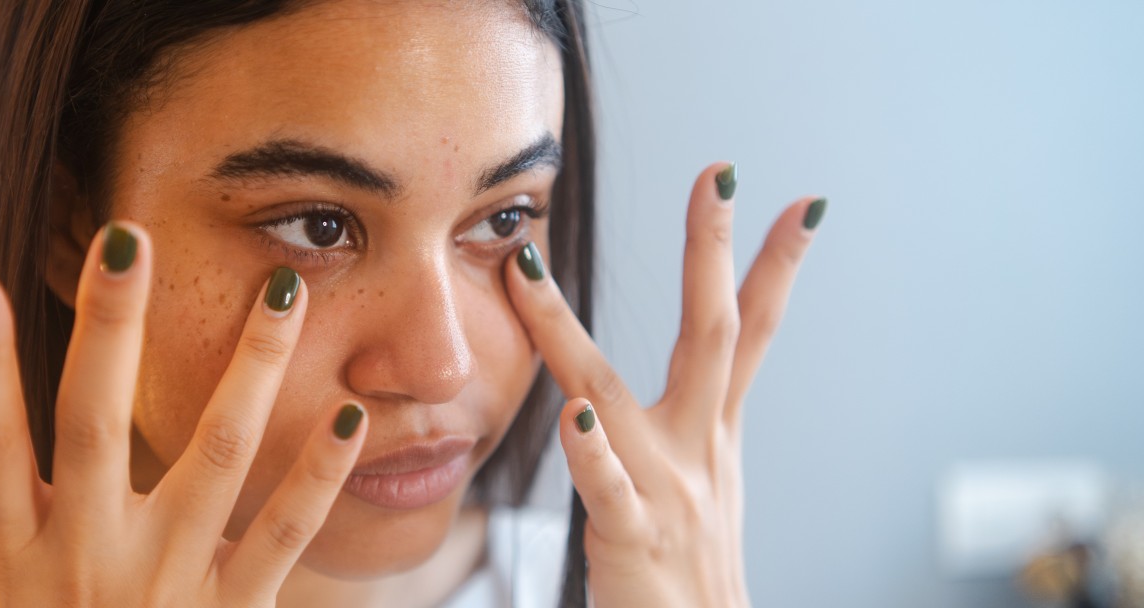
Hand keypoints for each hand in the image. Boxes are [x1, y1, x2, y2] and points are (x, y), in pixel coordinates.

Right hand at [0, 222, 366, 606]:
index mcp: (13, 554)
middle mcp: (90, 557)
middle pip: (95, 425)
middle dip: (109, 329)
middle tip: (129, 239)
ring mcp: (168, 581)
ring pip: (214, 458)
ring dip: (248, 371)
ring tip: (279, 292)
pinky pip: (282, 536)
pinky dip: (319, 477)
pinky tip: (351, 415)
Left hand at [505, 163, 822, 606]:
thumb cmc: (687, 567)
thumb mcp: (700, 483)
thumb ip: (682, 423)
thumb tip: (656, 378)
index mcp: (713, 432)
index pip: (754, 333)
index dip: (779, 267)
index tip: (803, 202)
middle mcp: (698, 449)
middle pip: (716, 335)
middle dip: (714, 251)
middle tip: (717, 173)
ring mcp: (667, 489)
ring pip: (611, 394)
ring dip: (566, 331)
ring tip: (529, 274)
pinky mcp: (631, 535)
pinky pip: (607, 487)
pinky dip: (592, 452)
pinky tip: (572, 417)